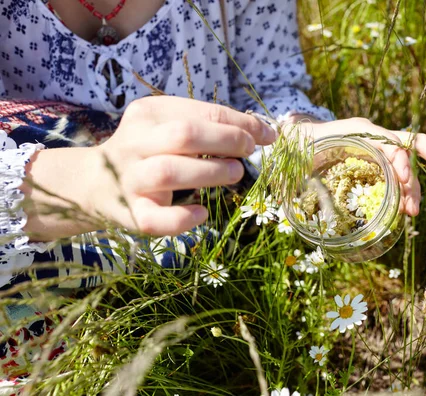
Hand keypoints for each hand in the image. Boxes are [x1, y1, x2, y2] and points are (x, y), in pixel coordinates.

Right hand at [91, 97, 275, 235]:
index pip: (202, 112)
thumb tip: (261, 132)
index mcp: (148, 114)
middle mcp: (135, 143)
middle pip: (185, 135)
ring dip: (212, 173)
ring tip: (234, 174)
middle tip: (249, 152)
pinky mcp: (131, 213)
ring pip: (170, 172)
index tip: (267, 135)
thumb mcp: (168, 127)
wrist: (93, 184)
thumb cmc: (147, 152)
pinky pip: (156, 219)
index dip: (241, 123)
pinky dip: (184, 219)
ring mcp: (130, 179)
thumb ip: (207, 126)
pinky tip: (202, 213)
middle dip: (228, 141)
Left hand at [296, 117, 425, 215]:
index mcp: (359, 131)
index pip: (389, 140)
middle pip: (411, 145)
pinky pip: (397, 177)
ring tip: (412, 213)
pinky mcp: (376, 167)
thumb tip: (296, 189)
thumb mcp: (301, 149)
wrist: (298, 140)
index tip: (404, 180)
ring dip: (414, 189)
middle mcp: (373, 138)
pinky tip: (406, 210)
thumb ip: (301, 163)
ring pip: (407, 166)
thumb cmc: (300, 143)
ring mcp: (377, 152)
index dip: (400, 159)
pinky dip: (406, 193)